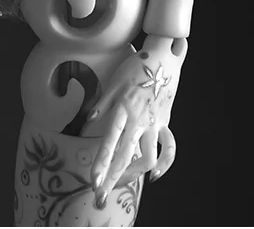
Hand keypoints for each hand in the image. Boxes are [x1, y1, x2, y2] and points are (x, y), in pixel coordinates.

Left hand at [86, 36, 186, 206]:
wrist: (163, 56)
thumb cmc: (135, 66)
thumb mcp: (114, 82)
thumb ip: (101, 104)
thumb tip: (86, 124)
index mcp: (123, 110)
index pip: (110, 143)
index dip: (101, 164)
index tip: (93, 181)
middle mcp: (139, 121)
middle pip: (125, 157)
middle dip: (112, 179)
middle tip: (100, 196)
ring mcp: (155, 124)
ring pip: (147, 158)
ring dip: (134, 173)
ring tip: (121, 181)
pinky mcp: (165, 123)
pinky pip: (168, 148)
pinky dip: (164, 163)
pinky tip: (155, 174)